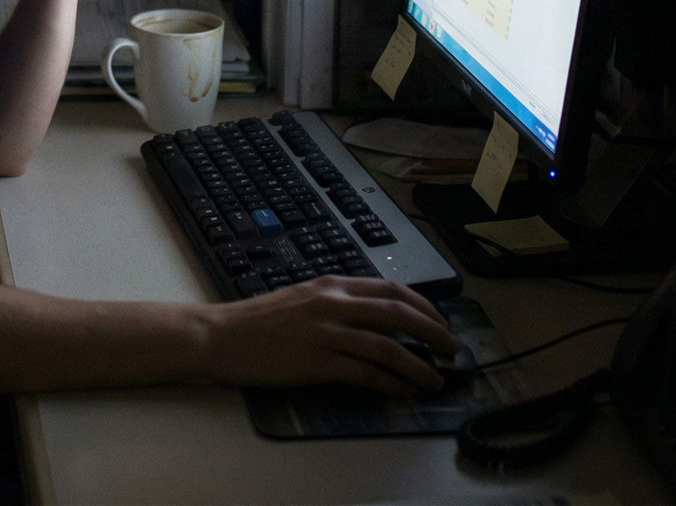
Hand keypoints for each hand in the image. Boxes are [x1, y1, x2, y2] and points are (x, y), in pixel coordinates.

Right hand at [208, 276, 459, 394]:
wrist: (223, 335)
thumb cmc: (260, 320)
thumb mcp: (303, 298)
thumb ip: (337, 303)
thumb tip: (376, 320)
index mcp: (331, 284)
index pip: (390, 289)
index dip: (423, 306)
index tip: (440, 322)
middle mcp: (333, 303)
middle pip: (398, 313)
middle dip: (433, 332)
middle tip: (452, 350)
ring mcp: (326, 332)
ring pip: (388, 346)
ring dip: (419, 366)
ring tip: (436, 380)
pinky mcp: (318, 362)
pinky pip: (366, 373)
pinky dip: (392, 383)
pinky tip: (405, 392)